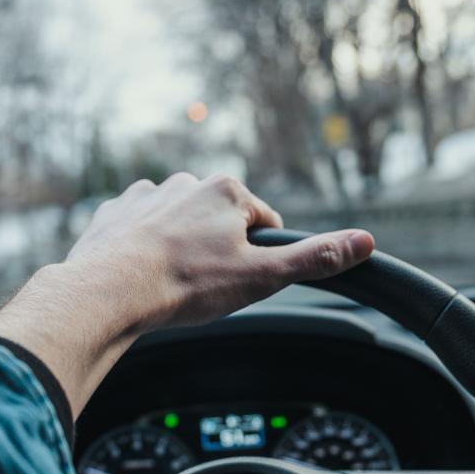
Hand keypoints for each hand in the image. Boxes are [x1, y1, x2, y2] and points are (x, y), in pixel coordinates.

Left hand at [65, 173, 374, 330]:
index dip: (259, 253)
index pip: (261, 220)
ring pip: (177, 222)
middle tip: (206, 285)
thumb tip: (364, 242)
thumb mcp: (260, 276)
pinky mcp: (113, 213)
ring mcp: (145, 195)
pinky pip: (137, 227)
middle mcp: (185, 183)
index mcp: (226, 191)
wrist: (109, 290)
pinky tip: (141, 273)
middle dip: (217, 249)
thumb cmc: (186, 284)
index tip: (246, 277)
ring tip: (172, 282)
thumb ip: (311, 258)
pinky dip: (142, 247)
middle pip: (218, 219)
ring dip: (180, 246)